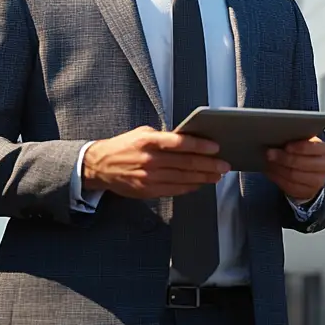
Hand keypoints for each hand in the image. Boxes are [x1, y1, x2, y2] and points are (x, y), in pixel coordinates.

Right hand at [82, 126, 226, 198]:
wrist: (99, 166)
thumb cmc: (123, 147)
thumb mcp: (142, 133)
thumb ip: (164, 137)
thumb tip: (190, 140)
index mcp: (148, 141)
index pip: (179, 143)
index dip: (200, 145)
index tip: (215, 147)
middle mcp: (149, 160)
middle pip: (185, 163)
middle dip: (209, 164)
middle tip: (224, 165)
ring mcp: (148, 177)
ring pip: (183, 178)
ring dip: (203, 177)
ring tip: (217, 175)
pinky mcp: (147, 190)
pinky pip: (174, 189)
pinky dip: (189, 187)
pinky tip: (200, 183)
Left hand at [265, 137, 324, 201]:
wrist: (312, 171)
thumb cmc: (304, 153)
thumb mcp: (304, 142)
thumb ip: (295, 139)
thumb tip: (278, 137)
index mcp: (324, 149)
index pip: (312, 147)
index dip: (298, 147)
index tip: (285, 146)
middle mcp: (324, 165)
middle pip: (301, 163)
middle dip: (283, 158)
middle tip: (269, 153)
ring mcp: (318, 180)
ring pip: (294, 175)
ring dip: (278, 168)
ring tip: (268, 162)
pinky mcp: (308, 191)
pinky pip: (289, 186)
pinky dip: (277, 178)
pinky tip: (271, 172)